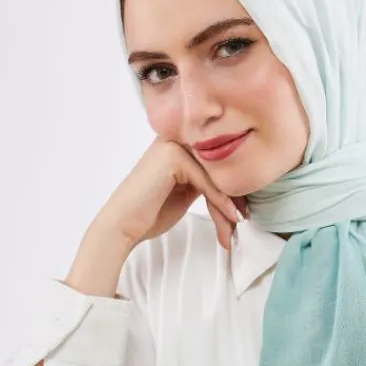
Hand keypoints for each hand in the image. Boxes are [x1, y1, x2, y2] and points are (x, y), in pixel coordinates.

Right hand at [96, 135, 245, 251]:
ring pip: (215, 176)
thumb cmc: (151, 212)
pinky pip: (207, 181)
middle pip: (217, 168)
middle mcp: (176, 140)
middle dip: (234, 197)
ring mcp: (173, 145)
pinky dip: (221, 201)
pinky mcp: (173, 156)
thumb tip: (239, 188)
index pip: (216, 165)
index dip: (233, 189)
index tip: (243, 212)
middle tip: (242, 220)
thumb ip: (206, 182)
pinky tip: (231, 217)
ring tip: (235, 226)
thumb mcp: (186, 193)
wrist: (123, 225)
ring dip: (228, 204)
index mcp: (179, 146)